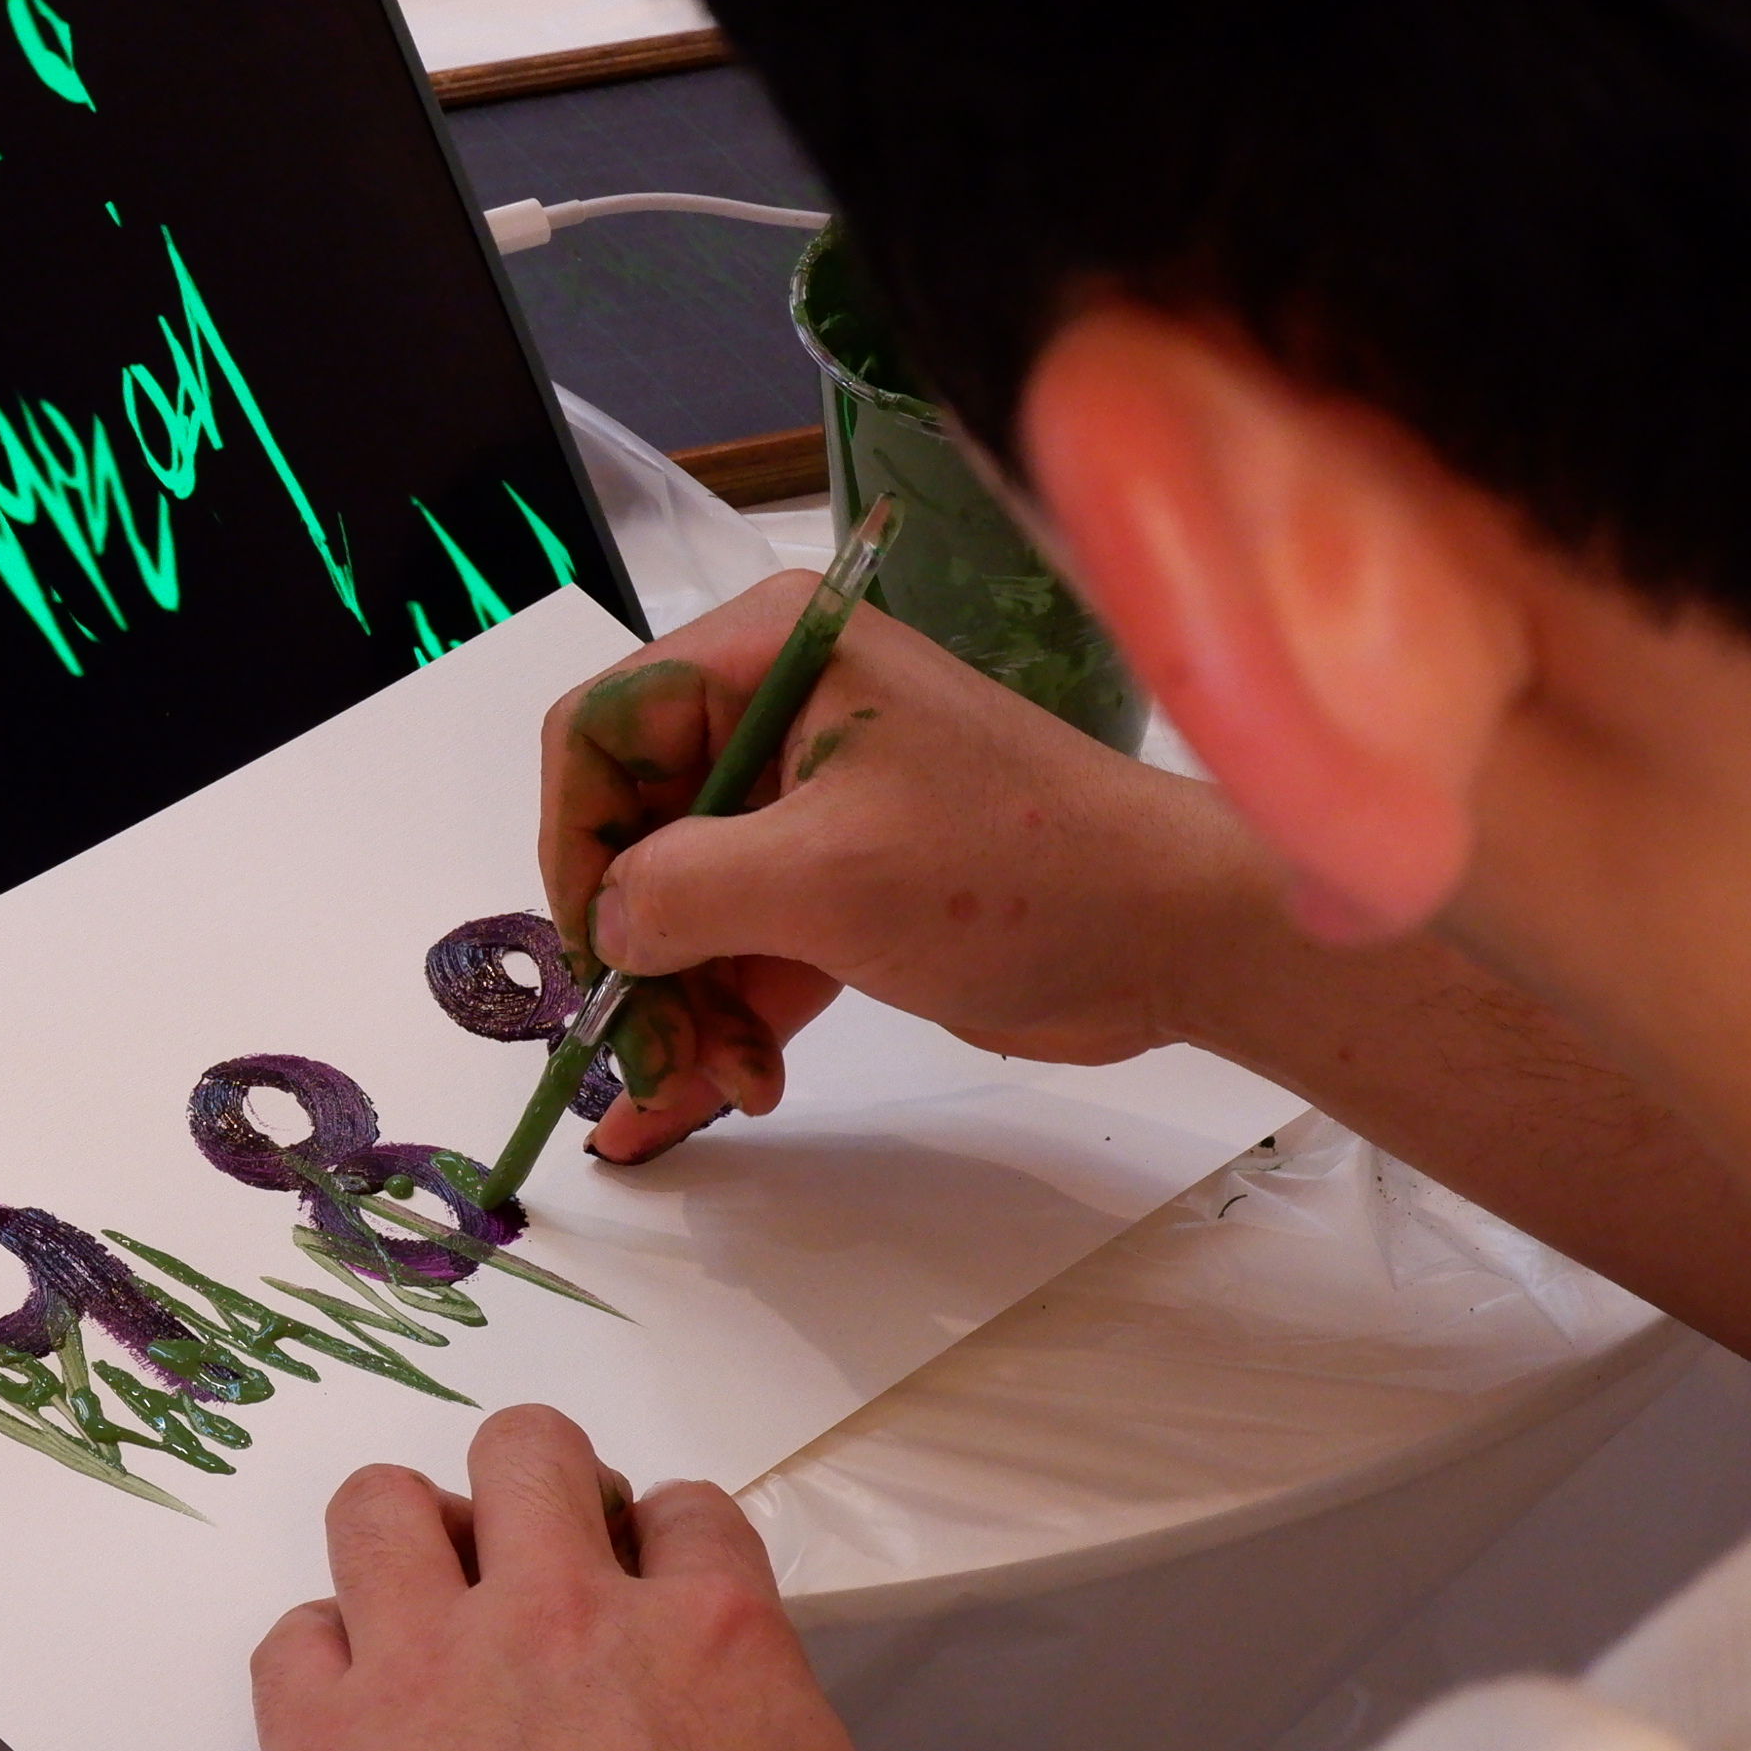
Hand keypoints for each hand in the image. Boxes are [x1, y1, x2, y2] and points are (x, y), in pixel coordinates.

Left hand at [254, 1406, 944, 1750]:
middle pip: (530, 1452)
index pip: (690, 1511)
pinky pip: (291, 1633)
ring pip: (383, 1504)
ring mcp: (431, 1665)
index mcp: (714, 1643)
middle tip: (528, 1550)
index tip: (649, 1573)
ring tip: (416, 1592)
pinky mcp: (323, 1738)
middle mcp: (568, 1617)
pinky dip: (314, 1659)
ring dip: (400, 1533)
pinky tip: (342, 1706)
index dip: (665, 1536)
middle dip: (530, 1481)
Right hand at [541, 579, 1273, 1160]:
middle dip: (637, 954)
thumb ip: (678, 894)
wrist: (1174, 936)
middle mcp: (778, 712)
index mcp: (770, 655)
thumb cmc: (1017, 872)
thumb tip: (605, 927)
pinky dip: (728, 1017)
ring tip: (720, 1084)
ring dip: (685, 1005)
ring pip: (684, 907)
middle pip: (635, 832)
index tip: (594, 954)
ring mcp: (811, 802)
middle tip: (653, 1057)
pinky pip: (745, 948)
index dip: (576, 847)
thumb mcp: (822, 879)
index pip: (599, 732)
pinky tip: (721, 1095)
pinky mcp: (844, 882)